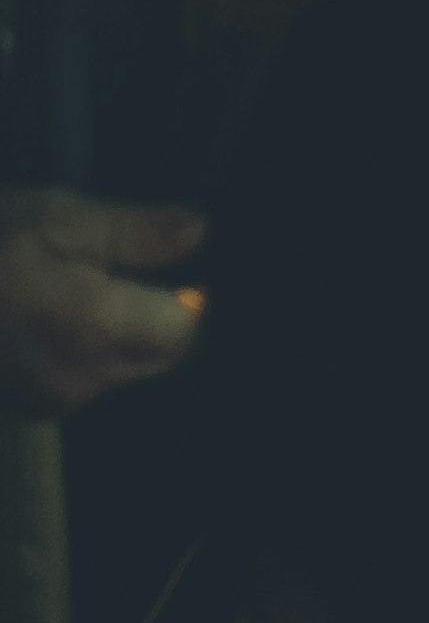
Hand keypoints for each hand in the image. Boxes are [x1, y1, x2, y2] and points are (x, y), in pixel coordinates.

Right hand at [0, 193, 204, 411]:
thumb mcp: (58, 217)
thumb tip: (199, 233)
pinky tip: (68, 310)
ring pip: (130, 369)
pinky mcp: (35, 405)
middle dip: (164, 314)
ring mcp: (54, 400)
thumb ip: (133, 231)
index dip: (196, 295)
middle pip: (163, 357)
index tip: (185, 261)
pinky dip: (96, 348)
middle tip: (140, 265)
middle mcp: (81, 379)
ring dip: (130, 331)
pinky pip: (92, 379)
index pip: (186, 332)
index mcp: (93, 329)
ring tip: (98, 281)